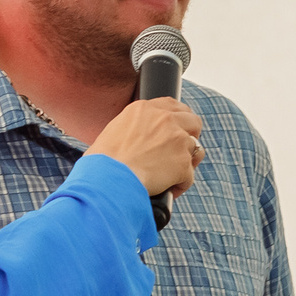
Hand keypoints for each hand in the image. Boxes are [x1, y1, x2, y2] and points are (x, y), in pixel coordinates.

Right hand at [89, 98, 205, 199]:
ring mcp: (177, 140)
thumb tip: (142, 140)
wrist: (106, 179)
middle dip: (190, 136)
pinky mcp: (183, 163)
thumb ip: (135, 128)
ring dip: (185, 163)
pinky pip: (189, 176)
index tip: (176, 130)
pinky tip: (166, 190)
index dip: (177, 119)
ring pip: (194, 149)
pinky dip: (180, 185)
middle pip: (193, 121)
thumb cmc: (102, 162)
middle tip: (180, 151)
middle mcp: (165, 119)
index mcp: (145, 109)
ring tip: (169, 176)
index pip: (172, 105)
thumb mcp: (114, 131)